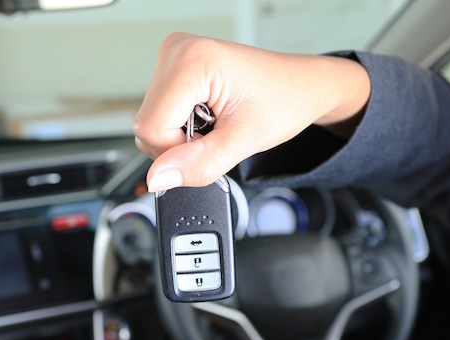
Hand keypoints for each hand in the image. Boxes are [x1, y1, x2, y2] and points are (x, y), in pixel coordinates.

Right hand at [133, 32, 370, 191]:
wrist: (302, 86)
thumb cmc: (284, 101)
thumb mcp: (244, 140)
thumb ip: (199, 163)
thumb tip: (157, 179)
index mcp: (193, 60)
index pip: (151, 128)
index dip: (178, 152)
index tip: (212, 144)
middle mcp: (176, 50)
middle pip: (147, 125)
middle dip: (181, 145)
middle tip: (218, 133)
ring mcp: (173, 55)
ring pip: (152, 121)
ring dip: (182, 137)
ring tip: (216, 123)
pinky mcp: (173, 67)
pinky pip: (160, 112)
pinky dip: (182, 126)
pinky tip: (207, 116)